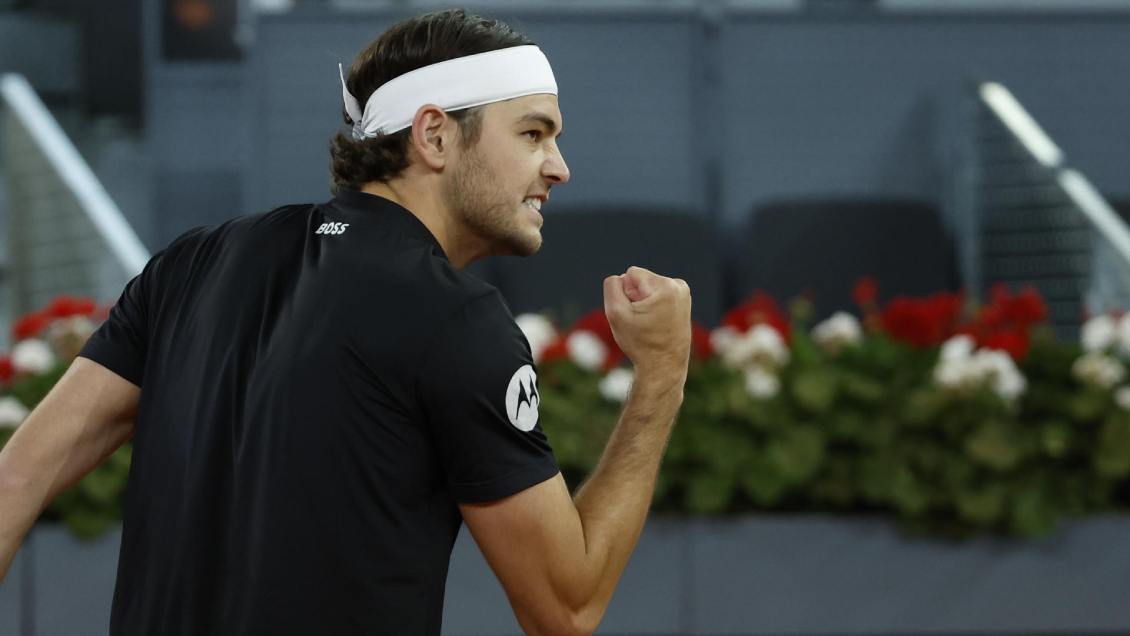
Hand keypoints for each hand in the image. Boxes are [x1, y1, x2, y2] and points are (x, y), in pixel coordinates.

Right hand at [602, 266, 691, 380]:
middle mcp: (678, 286)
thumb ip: (612, 287)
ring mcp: (683, 293)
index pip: (630, 274)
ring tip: (650, 323)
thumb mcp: (616, 314)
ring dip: (644, 302)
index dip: (626, 294)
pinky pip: (658, 294)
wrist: (664, 366)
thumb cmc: (640, 343)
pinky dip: (654, 306)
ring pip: (649, 287)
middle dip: (636, 298)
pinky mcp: (683, 300)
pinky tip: (657, 322)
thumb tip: (622, 278)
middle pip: (641, 280)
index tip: (635, 314)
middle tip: (642, 321)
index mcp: (664, 286)